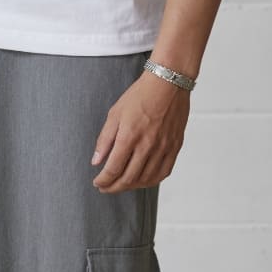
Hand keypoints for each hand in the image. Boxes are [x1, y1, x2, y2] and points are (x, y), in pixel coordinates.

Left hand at [90, 72, 190, 193]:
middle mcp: (147, 145)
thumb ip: (105, 139)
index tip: (97, 182)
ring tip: (121, 184)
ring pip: (146, 179)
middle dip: (114, 187)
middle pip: (129, 178)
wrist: (168, 84)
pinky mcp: (175, 147)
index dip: (103, 180)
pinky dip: (151, 181)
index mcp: (129, 136)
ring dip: (131, 186)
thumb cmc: (140, 95)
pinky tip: (142, 180)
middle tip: (105, 187)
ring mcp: (163, 148)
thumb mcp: (115, 113)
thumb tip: (96, 161)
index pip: (113, 169)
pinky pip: (163, 173)